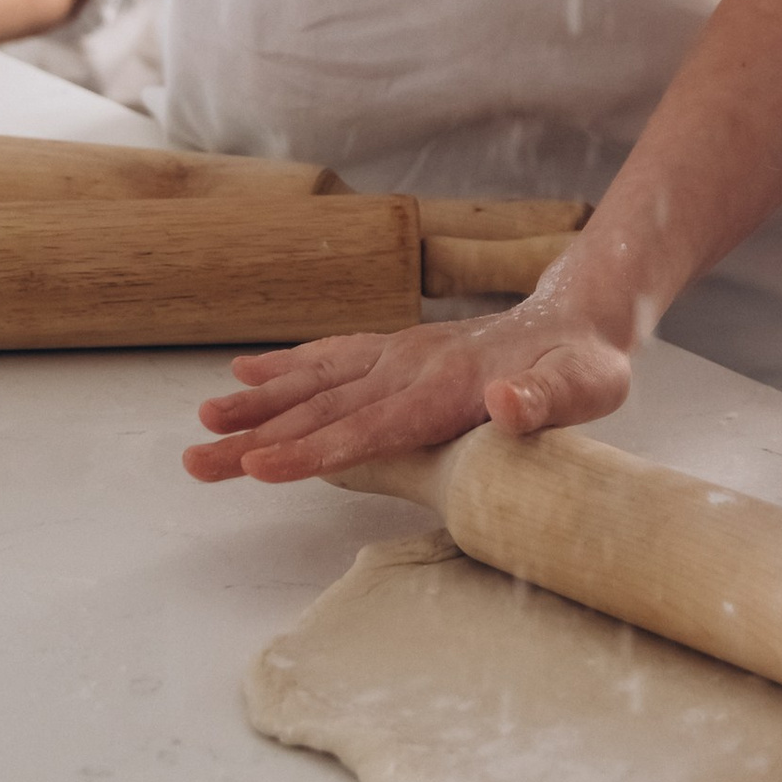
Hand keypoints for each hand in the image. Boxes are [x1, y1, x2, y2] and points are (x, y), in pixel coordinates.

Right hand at [186, 283, 633, 484]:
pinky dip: (290, 366)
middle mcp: (410, 367)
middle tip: (195, 461)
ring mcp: (401, 356)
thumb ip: (543, 400)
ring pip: (317, 385)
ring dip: (259, 403)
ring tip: (203, 418)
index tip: (257, 465)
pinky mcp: (401, 352)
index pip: (366, 427)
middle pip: (322, 411)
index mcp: (445, 387)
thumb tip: (506, 402)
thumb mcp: (584, 387)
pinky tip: (249, 373)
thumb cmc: (586, 366)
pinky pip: (335, 359)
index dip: (310, 450)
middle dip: (255, 438)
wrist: (584, 315)